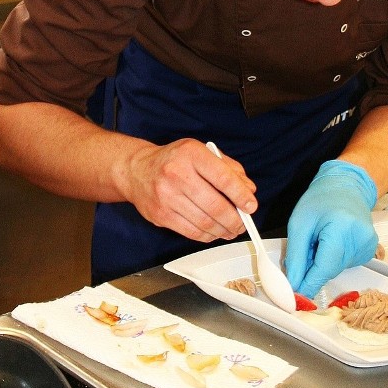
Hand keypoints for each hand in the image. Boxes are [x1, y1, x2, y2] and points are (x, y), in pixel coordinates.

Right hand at [124, 139, 256, 241]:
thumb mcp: (201, 152)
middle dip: (235, 219)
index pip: (223, 178)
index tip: (251, 206)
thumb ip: (228, 168)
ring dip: (223, 230)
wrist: (136, 170)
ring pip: (204, 222)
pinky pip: (191, 232)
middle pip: (215, 205)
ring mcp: (166, 196)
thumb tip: (248, 190)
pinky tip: (214, 232)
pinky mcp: (160, 215)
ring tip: (231, 229)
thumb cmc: (172, 161)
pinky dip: (207, 235)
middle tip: (243, 223)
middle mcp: (176, 173)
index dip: (241, 196)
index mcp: (191, 154)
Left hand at [284, 160, 377, 297]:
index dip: (308, 284)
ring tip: (320, 238)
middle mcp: (361, 239)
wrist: (345, 187)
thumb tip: (294, 283)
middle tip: (305, 249)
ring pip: (336, 269)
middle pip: (330, 269)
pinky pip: (344, 264)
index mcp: (343, 228)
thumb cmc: (320, 200)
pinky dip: (333, 258)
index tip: (295, 298)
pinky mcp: (370, 251)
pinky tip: (331, 240)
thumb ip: (296, 256)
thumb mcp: (299, 224)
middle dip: (312, 268)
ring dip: (323, 261)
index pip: (325, 267)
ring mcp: (368, 246)